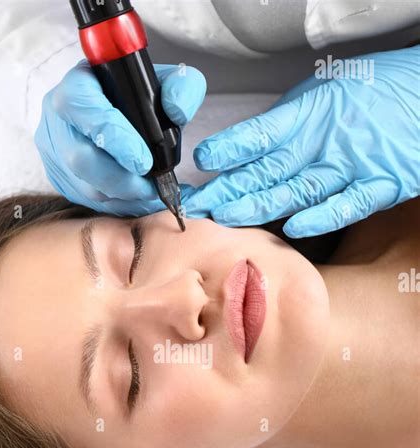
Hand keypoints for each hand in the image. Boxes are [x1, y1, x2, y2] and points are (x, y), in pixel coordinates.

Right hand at [34, 59, 206, 214]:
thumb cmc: (136, 98)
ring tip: (148, 193)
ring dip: (121, 196)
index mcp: (77, 86)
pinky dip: (115, 205)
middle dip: (120, 179)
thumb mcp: (163, 83)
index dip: (112, 136)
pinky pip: (86, 201)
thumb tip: (176, 110)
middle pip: (79, 159)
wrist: (111, 111)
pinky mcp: (60, 179)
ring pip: (84, 186)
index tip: (143, 161)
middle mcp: (58, 120)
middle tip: (150, 187)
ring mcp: (54, 153)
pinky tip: (136, 199)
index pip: (81, 105)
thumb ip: (181, 88)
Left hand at [185, 46, 419, 236]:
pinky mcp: (380, 185)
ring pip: (298, 191)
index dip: (231, 148)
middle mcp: (326, 140)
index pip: (261, 133)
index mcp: (311, 111)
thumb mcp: (327, 92)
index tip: (203, 161)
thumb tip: (248, 149)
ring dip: (259, 206)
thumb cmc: (378, 91)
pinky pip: (347, 205)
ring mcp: (352, 164)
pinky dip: (322, 217)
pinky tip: (294, 227)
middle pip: (269, 169)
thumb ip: (290, 123)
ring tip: (226, 217)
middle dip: (228, 188)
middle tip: (196, 204)